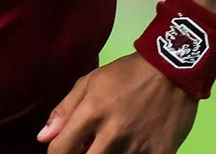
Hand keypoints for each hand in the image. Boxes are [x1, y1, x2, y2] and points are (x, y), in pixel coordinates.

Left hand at [38, 53, 197, 153]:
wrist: (173, 70)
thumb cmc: (126, 74)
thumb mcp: (90, 82)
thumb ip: (64, 110)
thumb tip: (42, 138)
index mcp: (91, 113)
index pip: (60, 150)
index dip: (56, 153)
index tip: (63, 149)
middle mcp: (112, 134)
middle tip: (87, 146)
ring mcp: (137, 147)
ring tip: (109, 143)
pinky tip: (131, 145)